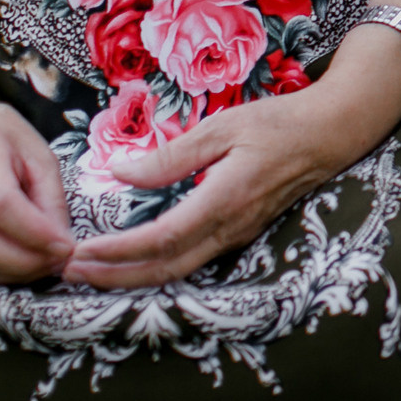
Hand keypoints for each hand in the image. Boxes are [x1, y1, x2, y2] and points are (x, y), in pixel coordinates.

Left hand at [63, 70, 398, 289]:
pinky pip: (193, 261)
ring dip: (132, 278)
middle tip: (69, 272)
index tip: (80, 251)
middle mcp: (230, 228)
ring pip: (178, 271)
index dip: (117, 252)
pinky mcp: (240, 233)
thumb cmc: (280, 123)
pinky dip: (156, 268)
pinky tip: (135, 261)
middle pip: (165, 271)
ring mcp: (237, 235)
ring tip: (93, 272)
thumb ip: (172, 155)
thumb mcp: (223, 127)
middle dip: (114, 277)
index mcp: (223, 201)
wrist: (332, 133)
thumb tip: (120, 172)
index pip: (160, 240)